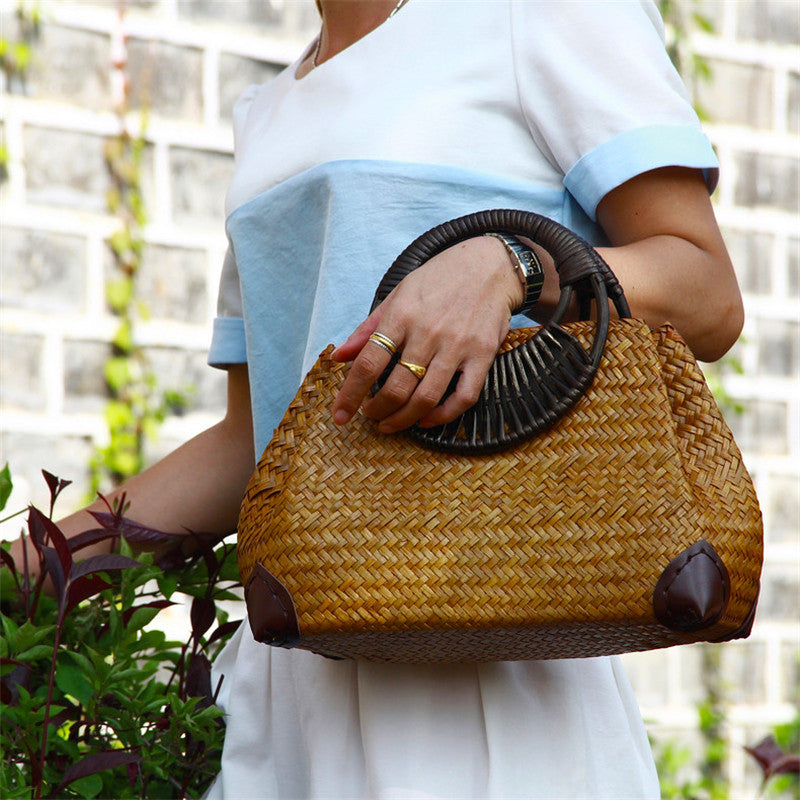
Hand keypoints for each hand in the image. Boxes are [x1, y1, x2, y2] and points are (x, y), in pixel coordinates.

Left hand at [331, 236, 524, 432]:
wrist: (489, 265)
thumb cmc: (438, 280)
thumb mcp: (398, 295)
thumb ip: (367, 329)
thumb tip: (338, 356)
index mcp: (401, 316)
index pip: (368, 364)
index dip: (350, 395)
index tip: (340, 415)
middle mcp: (428, 333)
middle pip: (396, 388)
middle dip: (377, 411)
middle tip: (370, 416)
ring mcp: (457, 346)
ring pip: (426, 398)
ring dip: (403, 419)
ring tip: (390, 424)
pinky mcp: (483, 355)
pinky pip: (464, 397)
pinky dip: (443, 416)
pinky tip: (427, 420)